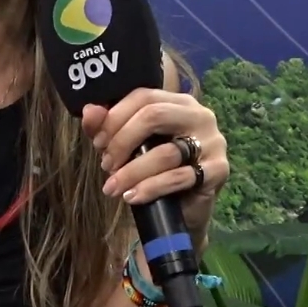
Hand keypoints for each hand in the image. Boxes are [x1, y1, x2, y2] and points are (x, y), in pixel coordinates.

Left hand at [80, 88, 228, 244]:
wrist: (183, 209)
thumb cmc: (154, 170)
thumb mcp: (126, 146)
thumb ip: (106, 126)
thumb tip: (89, 111)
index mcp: (178, 102)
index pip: (143, 96)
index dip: (115, 117)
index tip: (98, 142)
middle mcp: (199, 115)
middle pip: (153, 115)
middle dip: (122, 141)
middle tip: (106, 164)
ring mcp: (213, 142)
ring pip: (165, 152)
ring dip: (132, 171)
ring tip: (113, 187)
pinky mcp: (218, 170)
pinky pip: (179, 177)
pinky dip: (150, 188)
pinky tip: (132, 196)